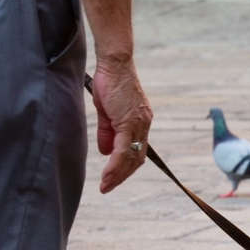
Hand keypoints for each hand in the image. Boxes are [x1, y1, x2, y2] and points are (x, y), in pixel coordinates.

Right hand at [73, 0, 151, 193]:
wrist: (114, 63)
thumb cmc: (110, 82)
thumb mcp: (107, 111)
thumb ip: (108, 131)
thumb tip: (106, 152)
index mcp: (140, 122)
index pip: (136, 151)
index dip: (126, 167)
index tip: (114, 178)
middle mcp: (143, 124)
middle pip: (137, 158)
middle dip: (123, 175)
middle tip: (108, 187)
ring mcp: (139, 123)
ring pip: (131, 156)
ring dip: (118, 174)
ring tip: (106, 185)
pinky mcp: (130, 120)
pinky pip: (124, 148)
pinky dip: (116, 164)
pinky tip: (108, 173)